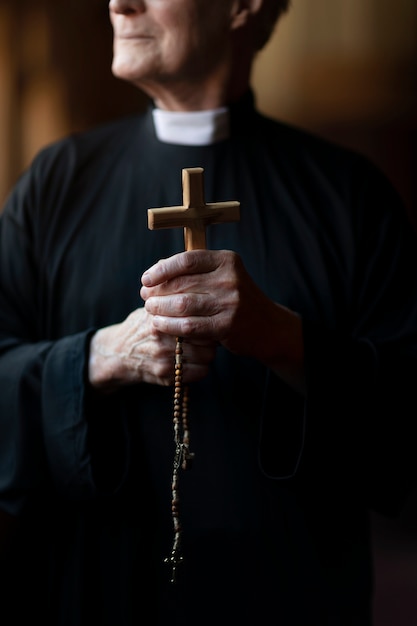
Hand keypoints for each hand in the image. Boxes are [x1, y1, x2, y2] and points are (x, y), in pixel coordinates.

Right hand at [88, 306, 216, 391]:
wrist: (118, 353)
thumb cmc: (140, 326)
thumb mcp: (150, 307)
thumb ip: (170, 298)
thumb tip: (199, 286)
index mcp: (158, 319)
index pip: (197, 318)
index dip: (207, 317)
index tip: (208, 317)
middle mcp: (162, 340)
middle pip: (206, 338)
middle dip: (211, 335)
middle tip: (210, 333)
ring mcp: (164, 360)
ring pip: (206, 357)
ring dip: (208, 352)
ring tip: (203, 347)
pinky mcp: (167, 377)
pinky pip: (199, 373)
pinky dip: (202, 368)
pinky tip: (196, 361)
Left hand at [140, 250, 304, 392]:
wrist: (268, 327)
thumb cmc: (237, 299)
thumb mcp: (224, 276)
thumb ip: (197, 271)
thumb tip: (157, 269)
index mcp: (227, 260)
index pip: (187, 260)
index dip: (161, 269)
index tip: (146, 279)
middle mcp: (230, 278)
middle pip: (181, 283)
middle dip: (158, 291)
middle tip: (145, 297)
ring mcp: (229, 302)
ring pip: (182, 304)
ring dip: (160, 308)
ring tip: (149, 310)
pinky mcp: (226, 325)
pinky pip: (189, 325)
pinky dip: (170, 326)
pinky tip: (159, 325)